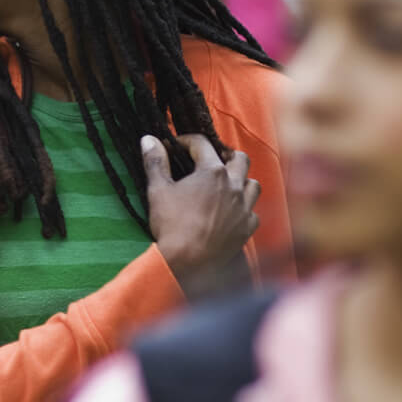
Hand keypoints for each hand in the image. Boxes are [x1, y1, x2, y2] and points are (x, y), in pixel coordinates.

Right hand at [142, 134, 260, 297]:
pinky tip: (231, 213)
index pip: (202, 144)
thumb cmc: (172, 225)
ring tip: (226, 185)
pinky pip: (252, 212)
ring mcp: (244, 207)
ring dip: (241, 180)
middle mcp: (234, 185)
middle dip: (225, 155)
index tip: (176, 146)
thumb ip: (156, 162)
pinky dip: (244, 209)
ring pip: (252, 184)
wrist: (189, 262)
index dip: (187, 141)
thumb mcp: (158, 190)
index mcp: (212, 172)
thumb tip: (148, 139)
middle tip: (210, 161)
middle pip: (239, 158)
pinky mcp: (247, 227)